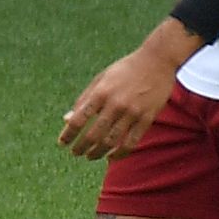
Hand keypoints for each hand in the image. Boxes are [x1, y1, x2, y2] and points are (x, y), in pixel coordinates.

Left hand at [58, 22, 199, 159]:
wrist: (156, 61)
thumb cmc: (124, 70)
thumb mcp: (100, 79)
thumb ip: (84, 100)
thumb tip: (67, 119)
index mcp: (101, 92)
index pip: (78, 119)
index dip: (68, 134)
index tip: (62, 143)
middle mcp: (115, 104)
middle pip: (94, 134)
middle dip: (81, 147)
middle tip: (75, 153)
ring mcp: (133, 112)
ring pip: (112, 141)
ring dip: (98, 153)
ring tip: (90, 156)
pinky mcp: (147, 118)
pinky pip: (132, 142)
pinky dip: (120, 153)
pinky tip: (111, 157)